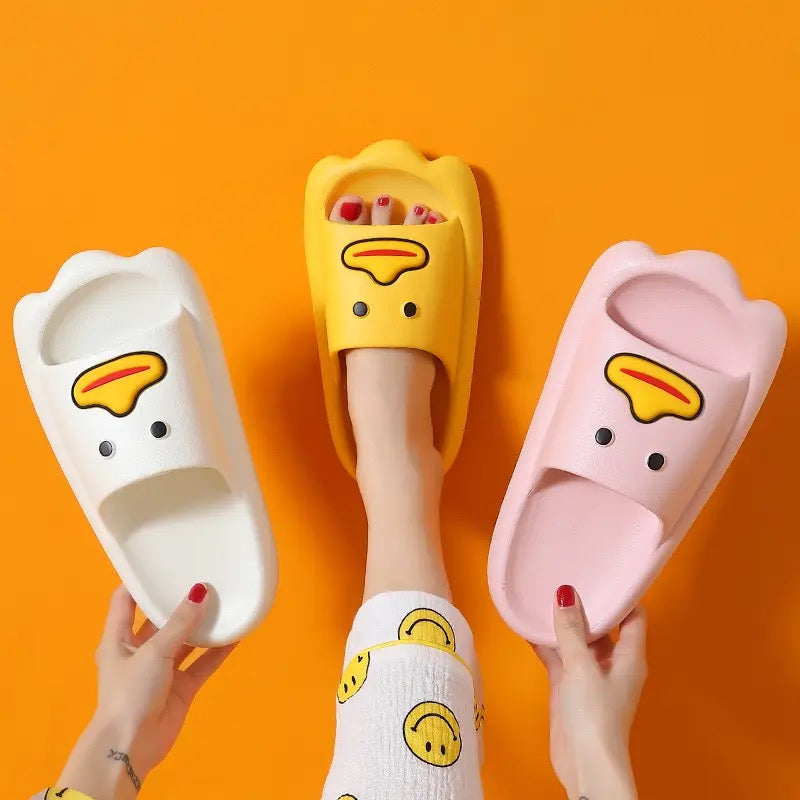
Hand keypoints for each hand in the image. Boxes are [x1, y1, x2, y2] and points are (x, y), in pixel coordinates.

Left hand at [58, 584, 236, 799]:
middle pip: (160, 620)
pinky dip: (217, 650)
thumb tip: (200, 590)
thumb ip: (180, 623)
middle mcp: (139, 651)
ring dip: (202, 625)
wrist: (131, 747)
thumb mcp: (153, 651)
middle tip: (203, 576)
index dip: (138, 581)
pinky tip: (236, 634)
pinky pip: (202, 663)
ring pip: (185, 641)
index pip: (125, 601)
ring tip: (224, 599)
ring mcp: (161, 670)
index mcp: (118, 639)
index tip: (160, 560)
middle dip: (179, 602)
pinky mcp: (181, 687)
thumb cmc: (130, 693)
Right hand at [532, 585, 646, 799]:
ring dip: (562, 624)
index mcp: (630, 657)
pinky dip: (546, 643)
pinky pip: (559, 657)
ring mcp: (590, 675)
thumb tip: (566, 592)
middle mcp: (613, 663)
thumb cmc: (595, 714)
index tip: (601, 570)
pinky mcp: (570, 687)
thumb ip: (572, 630)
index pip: (633, 616)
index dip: (621, 594)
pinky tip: (526, 626)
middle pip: (603, 625)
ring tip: (541, 594)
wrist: (584, 764)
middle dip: (585, 604)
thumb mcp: (582, 666)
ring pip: (577, 640)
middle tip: (565, 574)